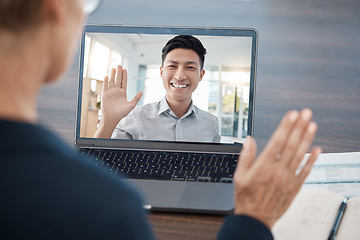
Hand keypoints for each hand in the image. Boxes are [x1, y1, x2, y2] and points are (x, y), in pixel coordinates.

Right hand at [93, 65, 142, 137]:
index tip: (125, 69)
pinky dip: (106, 81)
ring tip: (113, 68)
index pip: (124, 82)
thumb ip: (136, 98)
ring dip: (112, 75)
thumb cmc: (121, 113)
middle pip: (118, 80)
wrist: (112, 118)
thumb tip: (141, 91)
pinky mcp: (105, 95)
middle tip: (119, 65)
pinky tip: (106, 76)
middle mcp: (117, 92)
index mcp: (123, 93)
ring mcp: (110, 93)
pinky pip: (105, 86)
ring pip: (111, 82)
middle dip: (119, 73)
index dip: (124, 75)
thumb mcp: (131, 105)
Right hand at [233, 108, 321, 228]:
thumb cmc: (246, 198)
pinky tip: (317, 149)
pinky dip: (312, 160)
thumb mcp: (239, 176)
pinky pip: (305, 171)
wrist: (255, 219)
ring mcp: (287, 179)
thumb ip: (245, 156)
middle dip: (298, 127)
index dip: (285, 127)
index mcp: (263, 167)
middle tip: (305, 113)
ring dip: (307, 139)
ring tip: (312, 125)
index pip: (277, 142)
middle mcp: (277, 171)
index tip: (291, 115)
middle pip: (290, 145)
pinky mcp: (294, 187)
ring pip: (299, 155)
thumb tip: (249, 140)